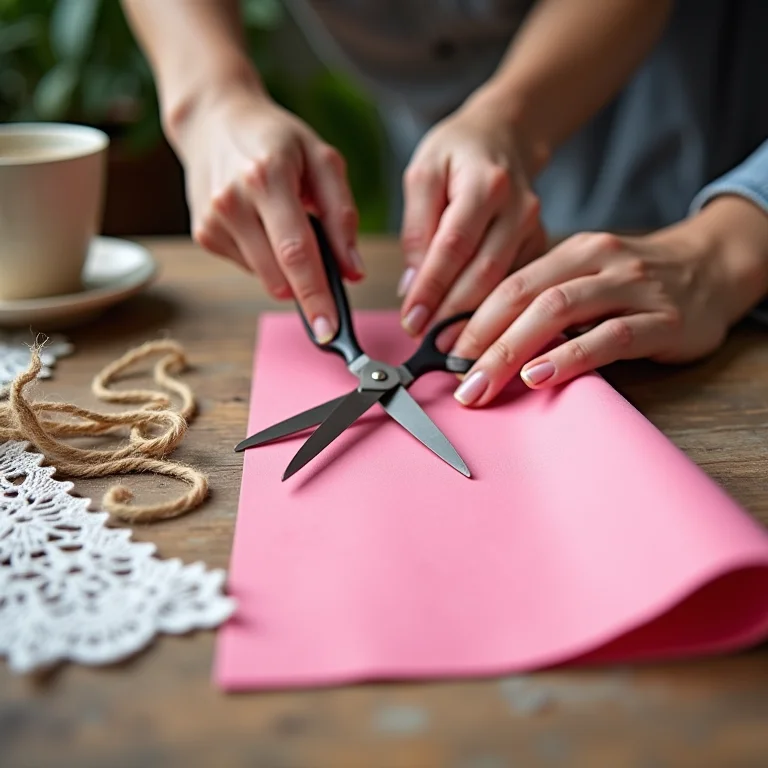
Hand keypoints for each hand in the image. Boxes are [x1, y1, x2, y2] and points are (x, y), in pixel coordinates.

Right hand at [174, 83, 363, 342]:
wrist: (214, 120)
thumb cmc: (276, 139)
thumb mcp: (322, 161)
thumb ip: (342, 216)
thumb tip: (353, 270)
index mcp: (267, 178)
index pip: (297, 253)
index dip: (316, 297)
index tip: (329, 331)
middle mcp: (233, 202)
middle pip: (279, 276)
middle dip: (308, 290)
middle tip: (327, 275)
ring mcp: (213, 221)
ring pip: (265, 278)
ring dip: (287, 270)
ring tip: (286, 226)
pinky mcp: (204, 234)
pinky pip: (250, 267)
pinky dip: (266, 257)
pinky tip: (263, 225)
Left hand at [398, 92, 545, 341]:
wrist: (503, 136)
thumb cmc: (457, 153)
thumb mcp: (423, 173)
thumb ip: (417, 228)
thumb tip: (412, 284)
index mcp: (486, 184)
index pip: (453, 245)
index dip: (432, 287)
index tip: (412, 320)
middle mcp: (518, 208)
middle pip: (485, 272)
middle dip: (453, 314)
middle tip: (426, 343)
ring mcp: (535, 229)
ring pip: (505, 285)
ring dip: (475, 321)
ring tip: (447, 348)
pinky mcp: (540, 245)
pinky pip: (519, 286)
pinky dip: (496, 314)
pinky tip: (475, 334)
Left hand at [451, 196, 767, 405]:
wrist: (712, 269)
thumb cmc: (636, 283)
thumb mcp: (586, 278)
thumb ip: (545, 301)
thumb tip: (481, 339)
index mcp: (572, 251)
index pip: (510, 283)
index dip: (471, 317)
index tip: (440, 349)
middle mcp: (598, 262)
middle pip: (526, 297)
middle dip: (482, 340)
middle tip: (455, 378)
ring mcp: (631, 287)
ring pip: (559, 312)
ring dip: (513, 351)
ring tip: (483, 383)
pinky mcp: (661, 320)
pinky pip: (608, 338)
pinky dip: (569, 357)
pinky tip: (540, 377)